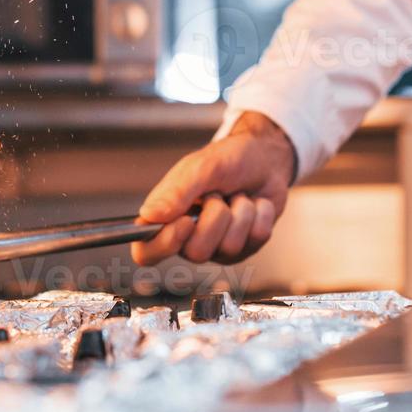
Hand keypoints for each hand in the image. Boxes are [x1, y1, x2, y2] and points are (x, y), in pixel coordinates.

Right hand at [134, 112, 297, 265]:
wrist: (265, 158)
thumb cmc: (228, 159)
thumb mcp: (200, 167)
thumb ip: (176, 192)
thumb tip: (149, 215)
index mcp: (166, 218)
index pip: (146, 252)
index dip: (165, 244)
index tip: (186, 221)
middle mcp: (188, 237)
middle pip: (197, 253)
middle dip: (216, 217)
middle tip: (218, 194)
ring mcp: (217, 246)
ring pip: (229, 247)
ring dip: (241, 212)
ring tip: (237, 195)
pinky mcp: (245, 247)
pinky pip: (256, 240)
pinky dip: (260, 214)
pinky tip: (255, 203)